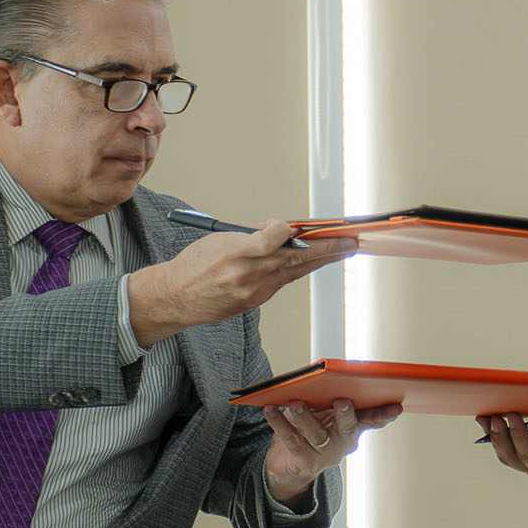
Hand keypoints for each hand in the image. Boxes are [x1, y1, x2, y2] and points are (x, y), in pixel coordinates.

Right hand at [128, 221, 354, 345]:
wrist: (177, 297)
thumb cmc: (195, 264)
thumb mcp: (219, 236)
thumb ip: (253, 232)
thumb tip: (283, 229)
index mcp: (236, 251)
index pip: (272, 238)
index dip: (286, 230)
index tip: (294, 226)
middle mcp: (247, 274)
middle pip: (295, 259)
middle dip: (327, 250)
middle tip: (351, 241)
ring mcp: (254, 291)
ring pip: (294, 273)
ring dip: (320, 260)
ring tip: (343, 249)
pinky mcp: (255, 302)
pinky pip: (281, 283)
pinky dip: (295, 271)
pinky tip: (308, 262)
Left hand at [262, 397, 402, 505]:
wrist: (291, 468)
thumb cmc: (310, 430)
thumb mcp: (324, 414)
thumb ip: (327, 400)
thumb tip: (324, 377)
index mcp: (353, 427)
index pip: (372, 419)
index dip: (384, 413)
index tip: (396, 405)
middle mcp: (343, 442)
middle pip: (348, 427)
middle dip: (346, 414)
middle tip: (342, 401)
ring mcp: (324, 454)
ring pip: (317, 434)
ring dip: (306, 416)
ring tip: (295, 402)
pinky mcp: (304, 461)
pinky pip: (291, 440)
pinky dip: (279, 423)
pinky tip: (271, 409)